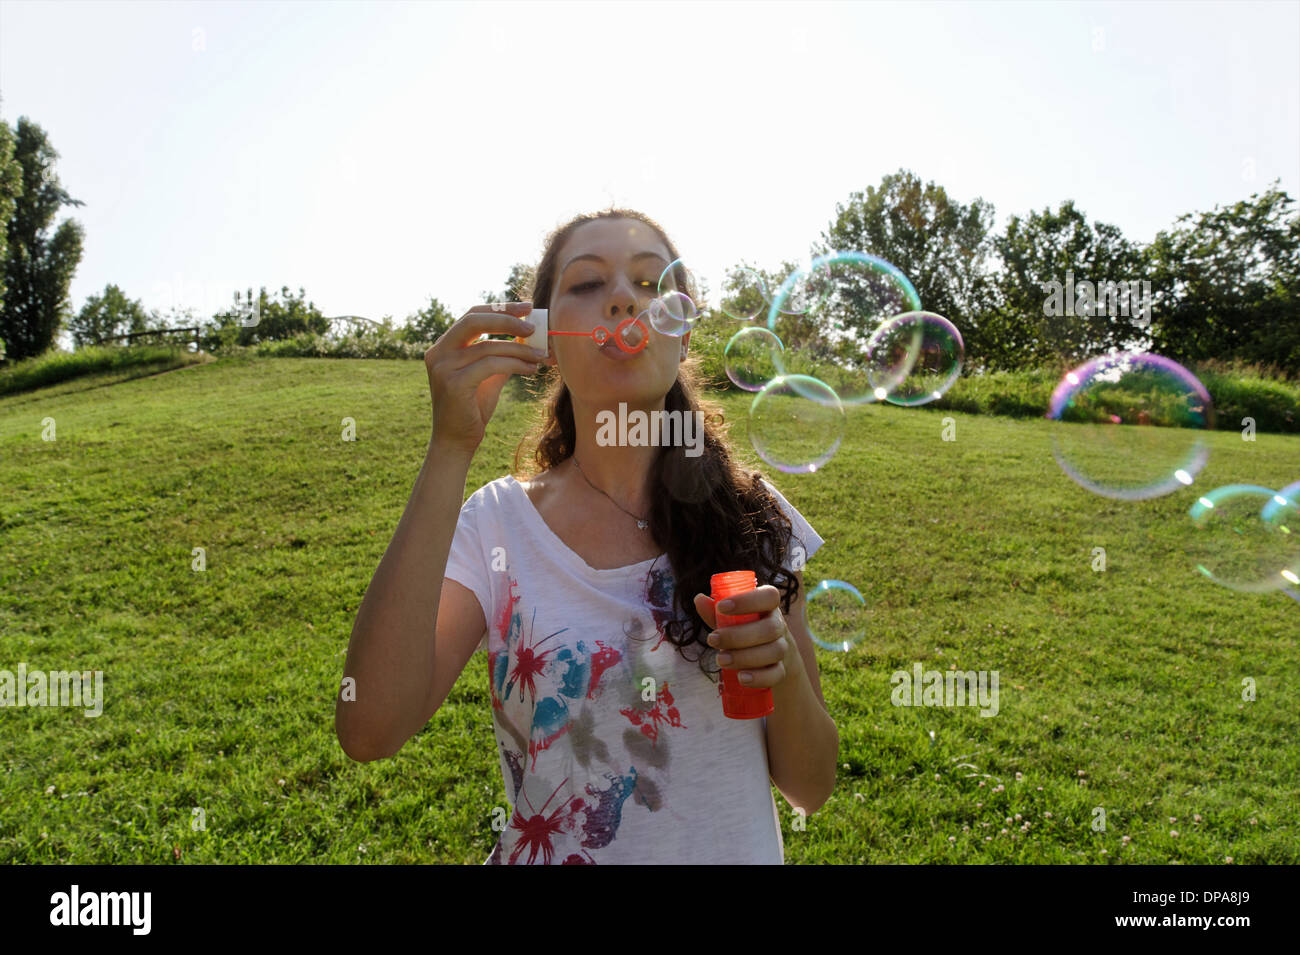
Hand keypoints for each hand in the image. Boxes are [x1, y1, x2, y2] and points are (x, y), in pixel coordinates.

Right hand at [424, 302, 548, 455]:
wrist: (457, 442)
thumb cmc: (472, 408)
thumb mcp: (488, 374)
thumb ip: (502, 353)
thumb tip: (529, 335)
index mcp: (443, 346)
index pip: (472, 315)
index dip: (501, 308)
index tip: (527, 307)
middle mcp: (438, 352)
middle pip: (475, 320)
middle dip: (508, 319)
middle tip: (535, 327)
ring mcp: (443, 367)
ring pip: (489, 346)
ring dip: (520, 349)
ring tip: (541, 357)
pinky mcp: (455, 383)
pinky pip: (492, 365)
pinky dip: (515, 364)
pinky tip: (531, 370)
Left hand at [692, 585, 794, 689]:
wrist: (768, 656)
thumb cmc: (744, 629)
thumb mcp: (731, 619)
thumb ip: (715, 611)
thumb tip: (699, 600)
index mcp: (768, 606)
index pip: (769, 596)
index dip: (747, 601)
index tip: (722, 607)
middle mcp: (778, 625)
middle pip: (770, 629)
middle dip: (738, 636)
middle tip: (712, 640)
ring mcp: (782, 648)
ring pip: (774, 651)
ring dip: (745, 657)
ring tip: (721, 660)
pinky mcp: (781, 670)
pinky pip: (776, 674)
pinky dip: (759, 677)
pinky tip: (742, 678)